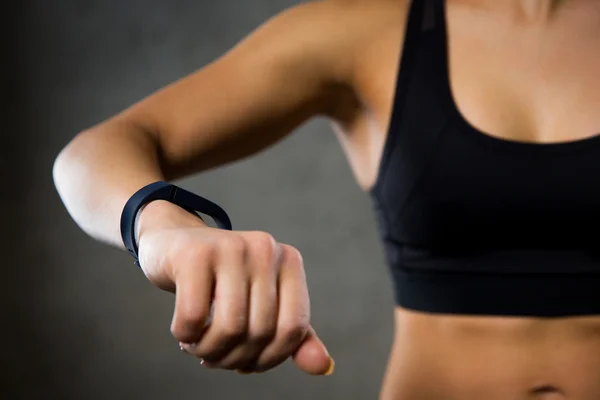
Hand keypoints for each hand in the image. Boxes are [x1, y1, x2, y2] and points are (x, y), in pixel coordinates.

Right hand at [136, 201, 333, 374]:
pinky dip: (186, 336)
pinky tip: (183, 332)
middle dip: (233, 358)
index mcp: (289, 261)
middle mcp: (266, 249)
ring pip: (230, 328)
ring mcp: (231, 247)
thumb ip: (292, 335)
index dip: (270, 358)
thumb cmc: (222, 281)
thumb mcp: (261, 304)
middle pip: (260, 332)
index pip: (294, 328)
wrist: (174, 243)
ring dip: (209, 351)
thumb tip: (324, 367)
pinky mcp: (195, 254)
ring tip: (198, 347)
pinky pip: (194, 317)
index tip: (246, 363)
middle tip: (213, 358)